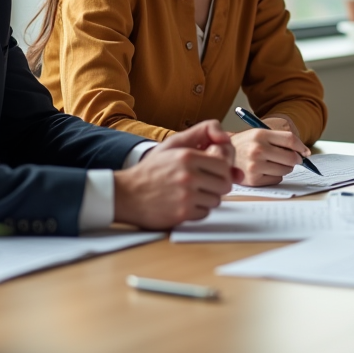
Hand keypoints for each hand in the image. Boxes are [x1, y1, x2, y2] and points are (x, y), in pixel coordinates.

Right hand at [113, 120, 240, 228]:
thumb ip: (201, 139)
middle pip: (224, 184)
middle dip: (218, 186)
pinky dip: (198, 211)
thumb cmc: (151, 171)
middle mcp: (188, 175)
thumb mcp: (173, 146)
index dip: (222, 170)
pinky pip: (204, 213)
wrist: (127, 194)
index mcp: (187, 156)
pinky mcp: (182, 214)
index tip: (215, 173)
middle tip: (207, 185)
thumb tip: (226, 141)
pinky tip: (185, 204)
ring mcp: (186, 196)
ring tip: (192, 194)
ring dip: (207, 199)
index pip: (224, 165)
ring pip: (216, 200)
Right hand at [231, 116, 309, 185]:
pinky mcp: (254, 180)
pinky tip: (265, 170)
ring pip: (286, 170)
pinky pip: (277, 179)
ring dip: (285, 168)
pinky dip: (275, 175)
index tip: (305, 152)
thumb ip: (278, 140)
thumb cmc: (244, 145)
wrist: (222, 155)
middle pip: (291, 157)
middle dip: (296, 159)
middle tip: (293, 159)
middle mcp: (257, 149)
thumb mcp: (258, 134)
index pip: (290, 140)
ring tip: (273, 163)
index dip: (302, 147)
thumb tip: (302, 152)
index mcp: (260, 134)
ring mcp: (255, 166)